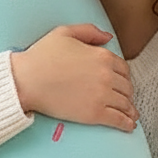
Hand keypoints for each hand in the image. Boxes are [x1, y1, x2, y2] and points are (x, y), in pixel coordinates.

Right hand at [9, 23, 137, 131]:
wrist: (26, 81)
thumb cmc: (41, 56)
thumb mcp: (64, 33)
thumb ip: (89, 31)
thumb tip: (108, 37)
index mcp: (102, 56)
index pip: (123, 68)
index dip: (124, 76)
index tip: (121, 82)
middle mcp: (106, 75)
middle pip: (126, 86)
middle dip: (127, 92)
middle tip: (125, 98)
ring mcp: (102, 95)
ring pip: (125, 103)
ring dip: (130, 110)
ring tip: (131, 115)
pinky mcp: (95, 113)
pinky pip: (118, 119)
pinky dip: (126, 124)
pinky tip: (129, 126)